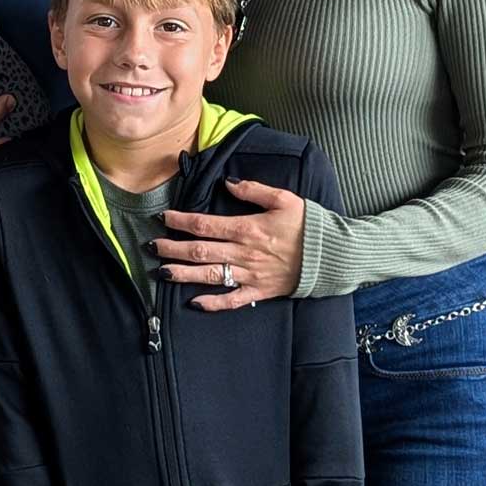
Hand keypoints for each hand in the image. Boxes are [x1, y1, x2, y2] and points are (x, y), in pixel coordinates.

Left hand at [155, 180, 306, 310]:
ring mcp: (251, 274)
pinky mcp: (261, 291)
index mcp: (247, 228)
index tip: (162, 218)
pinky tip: (194, 303)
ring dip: (184, 274)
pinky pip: (233, 299)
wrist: (334, 255)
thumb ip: (254, 190)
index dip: (180, 221)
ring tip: (162, 272)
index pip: (205, 225)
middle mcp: (244, 253)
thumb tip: (227, 182)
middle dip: (173, 248)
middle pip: (201, 251)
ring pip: (210, 275)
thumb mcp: (284, 199)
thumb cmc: (309, 225)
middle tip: (151, 246)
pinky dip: (213, 303)